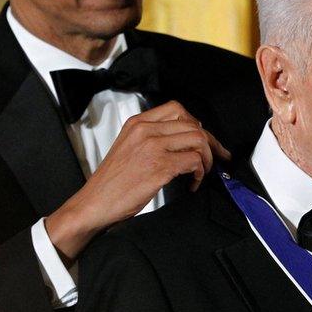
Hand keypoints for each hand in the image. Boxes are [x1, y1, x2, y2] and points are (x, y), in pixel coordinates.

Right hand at [45, 100, 230, 261]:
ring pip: (198, 141)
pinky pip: (194, 162)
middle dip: (211, 143)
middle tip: (216, 157)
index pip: (177, 109)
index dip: (196, 123)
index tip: (205, 138)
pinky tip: (192, 183)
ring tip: (202, 172)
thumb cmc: (112, 181)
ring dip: (208, 158)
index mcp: (137, 123)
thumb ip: (151, 137)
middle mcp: (145, 130)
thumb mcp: (128, 146)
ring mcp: (153, 147)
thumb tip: (182, 138)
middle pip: (193, 125)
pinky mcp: (160, 167)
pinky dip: (199, 174)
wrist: (95, 202)